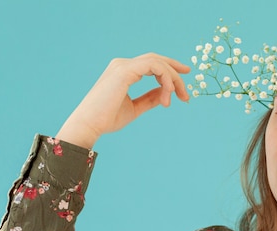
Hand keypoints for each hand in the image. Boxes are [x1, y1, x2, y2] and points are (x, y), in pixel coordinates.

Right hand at [56, 53, 190, 147]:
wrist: (90, 124)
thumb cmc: (107, 118)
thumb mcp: (135, 108)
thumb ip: (149, 99)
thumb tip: (165, 94)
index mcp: (124, 71)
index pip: (152, 64)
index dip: (171, 71)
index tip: (183, 86)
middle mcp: (123, 64)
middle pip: (158, 60)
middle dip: (176, 73)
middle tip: (187, 94)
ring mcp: (124, 65)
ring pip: (158, 62)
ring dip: (173, 79)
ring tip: (178, 98)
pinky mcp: (125, 70)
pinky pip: (154, 66)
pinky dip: (166, 78)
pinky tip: (169, 94)